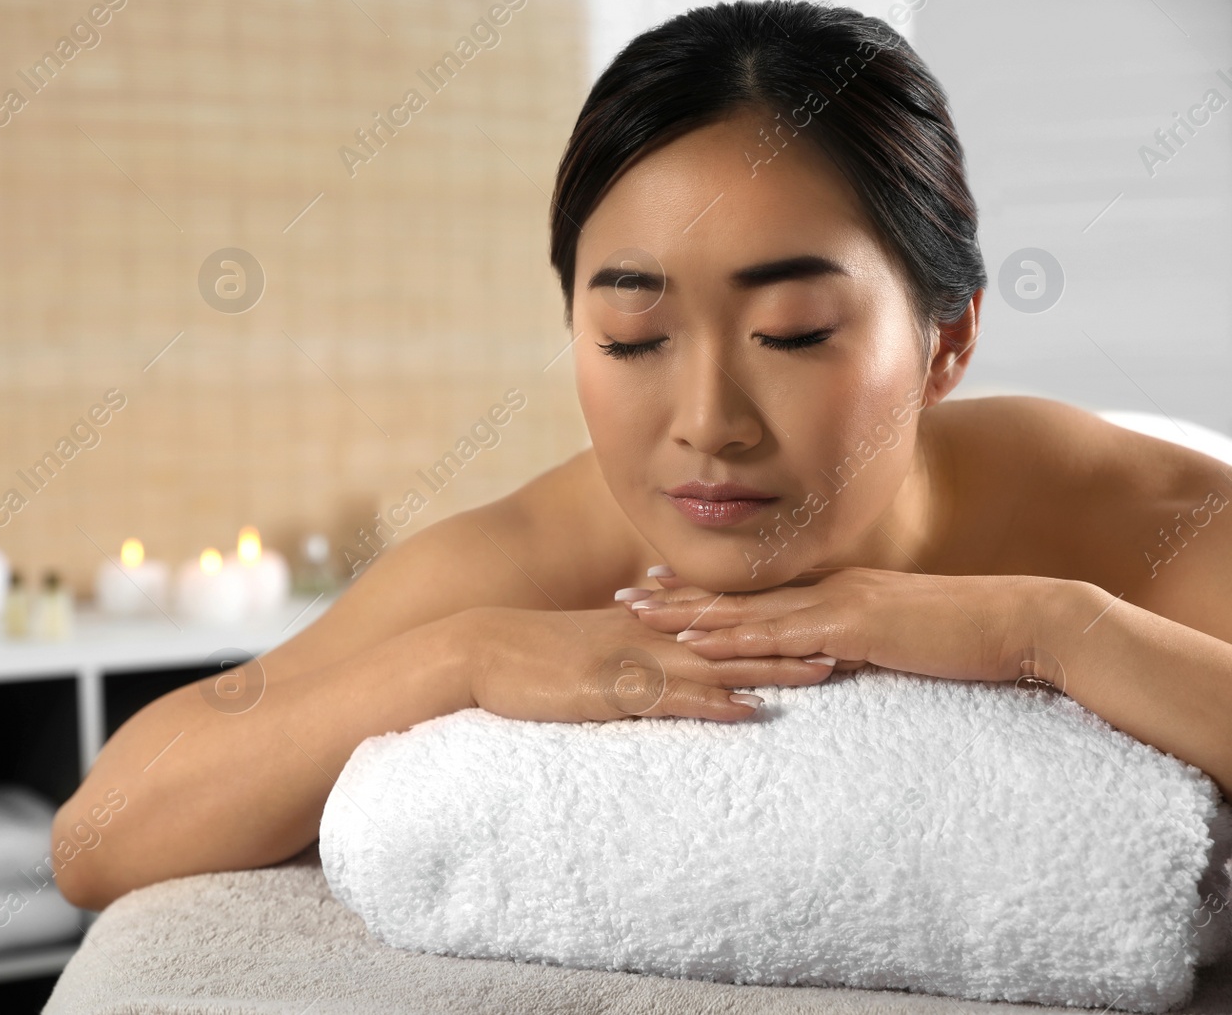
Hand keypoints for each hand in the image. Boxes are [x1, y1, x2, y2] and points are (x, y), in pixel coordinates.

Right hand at [454, 604, 837, 723]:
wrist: (478, 651)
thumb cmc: (524, 653)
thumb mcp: (582, 642)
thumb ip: (621, 645)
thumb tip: (654, 648)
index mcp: (642, 623)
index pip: (721, 616)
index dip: (772, 616)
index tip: (818, 615)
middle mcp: (647, 634)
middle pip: (735, 634)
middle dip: (792, 636)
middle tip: (850, 635)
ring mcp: (632, 660)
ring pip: (718, 662)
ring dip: (772, 666)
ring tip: (826, 670)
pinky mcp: (612, 690)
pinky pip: (672, 698)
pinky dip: (714, 703)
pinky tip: (750, 710)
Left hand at [618, 565, 1043, 684]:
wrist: (1022, 623)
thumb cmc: (970, 637)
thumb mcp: (904, 638)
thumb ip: (864, 645)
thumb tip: (833, 662)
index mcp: (840, 591)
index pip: (761, 593)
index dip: (709, 590)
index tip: (662, 587)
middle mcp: (829, 589)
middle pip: (740, 595)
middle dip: (679, 595)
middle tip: (625, 594)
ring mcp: (838, 604)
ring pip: (747, 611)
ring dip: (688, 613)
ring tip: (638, 614)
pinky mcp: (853, 628)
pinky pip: (779, 636)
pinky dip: (733, 638)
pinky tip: (695, 642)